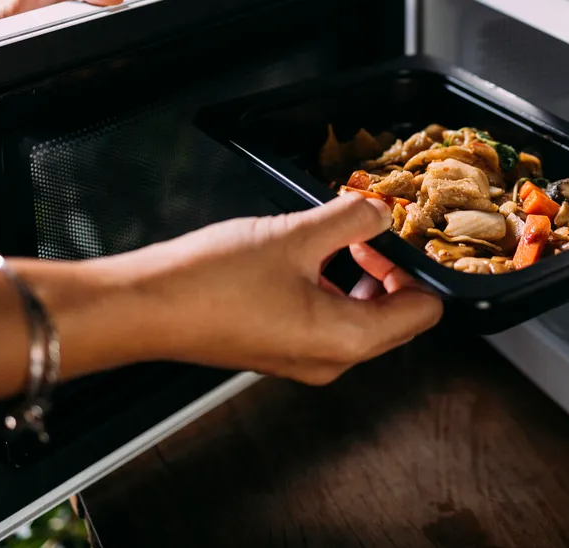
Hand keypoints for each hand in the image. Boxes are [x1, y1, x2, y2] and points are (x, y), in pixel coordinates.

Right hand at [115, 194, 442, 384]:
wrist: (145, 307)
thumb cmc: (212, 282)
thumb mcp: (294, 235)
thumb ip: (348, 219)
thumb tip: (379, 209)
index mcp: (346, 340)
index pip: (422, 313)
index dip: (420, 269)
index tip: (402, 235)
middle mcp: (329, 360)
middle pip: (394, 319)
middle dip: (391, 271)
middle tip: (370, 231)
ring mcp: (301, 357)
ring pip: (358, 318)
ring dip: (359, 277)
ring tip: (338, 236)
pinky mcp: (277, 346)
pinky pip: (324, 319)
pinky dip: (329, 286)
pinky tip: (306, 252)